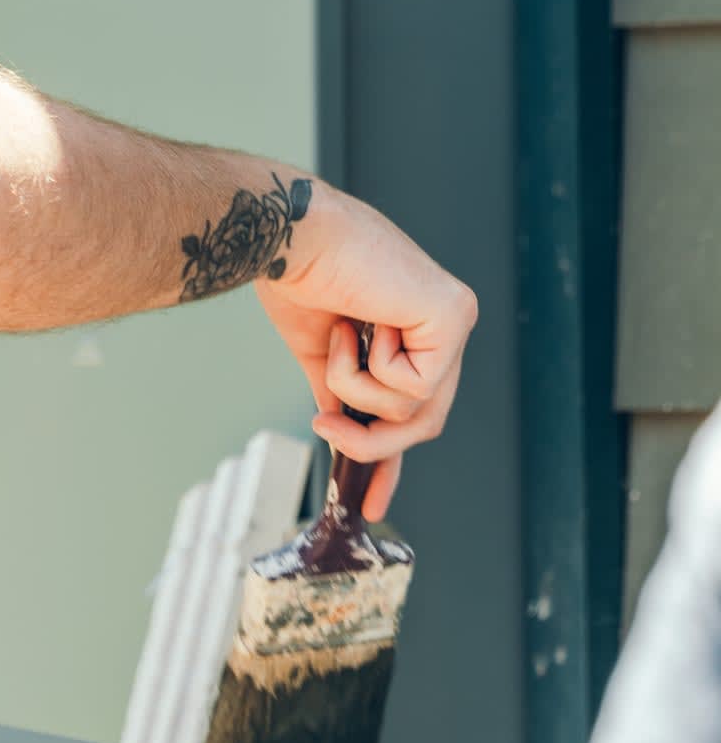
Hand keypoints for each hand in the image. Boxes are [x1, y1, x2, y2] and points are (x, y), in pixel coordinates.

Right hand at [253, 179, 476, 520]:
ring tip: (338, 341)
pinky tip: (357, 324)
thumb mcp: (322, 353)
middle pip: (423, 419)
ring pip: (415, 410)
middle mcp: (442, 324)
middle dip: (372, 441)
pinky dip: (369, 369)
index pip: (418, 407)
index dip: (392, 460)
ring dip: (358, 390)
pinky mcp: (453, 316)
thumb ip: (341, 393)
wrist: (288, 237)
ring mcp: (454, 319)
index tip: (373, 505)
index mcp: (414, 330)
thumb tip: (341, 433)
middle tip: (326, 426)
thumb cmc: (299, 276)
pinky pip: (414, 387)